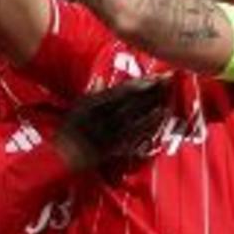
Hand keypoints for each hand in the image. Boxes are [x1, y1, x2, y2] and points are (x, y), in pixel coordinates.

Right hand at [54, 79, 168, 170]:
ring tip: (168, 95)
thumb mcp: (76, 108)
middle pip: (133, 100)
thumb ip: (91, 94)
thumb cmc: (69, 130)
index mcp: (94, 104)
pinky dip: (149, 125)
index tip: (155, 77)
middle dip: (152, 90)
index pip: (122, 91)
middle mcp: (104, 116)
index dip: (140, 83)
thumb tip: (101, 79)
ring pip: (137, 116)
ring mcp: (111, 131)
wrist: (64, 156)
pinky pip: (135, 134)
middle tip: (169, 81)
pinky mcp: (116, 146)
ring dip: (154, 104)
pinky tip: (160, 117)